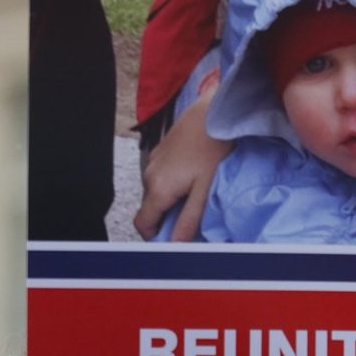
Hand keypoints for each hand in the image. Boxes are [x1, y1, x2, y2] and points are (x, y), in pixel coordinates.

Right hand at [134, 94, 229, 240]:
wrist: (211, 111)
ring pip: (155, 194)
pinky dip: (171, 186)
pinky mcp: (159, 152)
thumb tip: (176, 244)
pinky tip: (192, 177)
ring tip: (195, 195)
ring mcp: (152, 163)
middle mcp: (149, 177)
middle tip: (192, 217)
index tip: (174, 239)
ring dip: (170, 202)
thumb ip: (189, 218)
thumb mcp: (204, 189)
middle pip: (150, 210)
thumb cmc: (212, 149)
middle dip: (166, 219)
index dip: (155, 237)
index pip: (143, 225)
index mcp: (158, 189)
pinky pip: (159, 178)